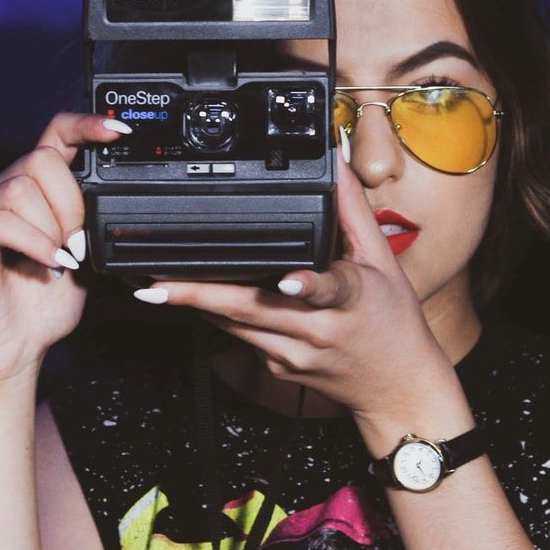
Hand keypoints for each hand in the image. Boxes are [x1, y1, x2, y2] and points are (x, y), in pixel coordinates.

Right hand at [0, 111, 130, 383]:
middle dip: (71, 202)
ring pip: (19, 189)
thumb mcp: (86, 258)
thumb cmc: (43, 304)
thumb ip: (94, 224)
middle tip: (78, 242)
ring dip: (52, 227)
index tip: (118, 131)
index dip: (85, 125)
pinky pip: (1, 223)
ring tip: (60, 260)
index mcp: (33, 190)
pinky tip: (49, 265)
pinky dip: (34, 243)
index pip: (54, 136)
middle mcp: (1, 193)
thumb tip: (118, 201)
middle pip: (39, 160)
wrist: (13, 348)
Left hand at [136, 141, 459, 423]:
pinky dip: (214, 315)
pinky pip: (238, 335)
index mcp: (350, 299)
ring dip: (192, 304)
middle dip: (201, 296)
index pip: (326, 289)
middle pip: (254, 310)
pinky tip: (186, 299)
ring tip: (151, 285)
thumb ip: (352, 209)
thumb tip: (335, 160)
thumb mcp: (381, 260)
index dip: (304, 283)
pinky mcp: (276, 366)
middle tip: (156, 283)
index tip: (286, 280)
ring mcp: (293, 353)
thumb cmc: (393, 323)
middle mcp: (318, 331)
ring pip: (235, 325)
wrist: (398, 389)